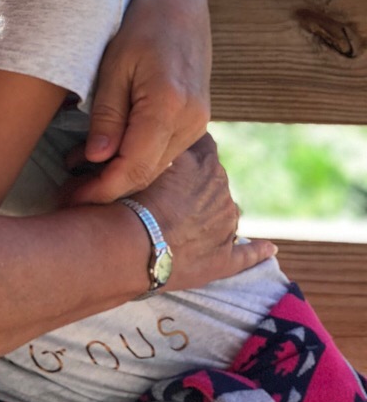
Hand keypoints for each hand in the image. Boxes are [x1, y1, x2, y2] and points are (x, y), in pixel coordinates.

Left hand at [66, 0, 210, 203]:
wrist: (179, 5)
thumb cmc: (138, 28)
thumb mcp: (113, 68)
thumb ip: (107, 116)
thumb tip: (96, 159)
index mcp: (169, 106)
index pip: (134, 166)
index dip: (101, 189)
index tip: (71, 199)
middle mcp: (192, 120)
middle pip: (146, 173)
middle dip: (106, 188)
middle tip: (66, 195)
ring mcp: (199, 122)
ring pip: (156, 166)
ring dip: (118, 175)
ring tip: (75, 176)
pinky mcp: (196, 119)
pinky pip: (164, 151)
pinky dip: (133, 159)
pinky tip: (102, 157)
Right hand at [132, 134, 274, 292]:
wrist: (136, 246)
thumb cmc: (133, 198)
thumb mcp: (145, 161)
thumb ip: (159, 150)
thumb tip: (159, 141)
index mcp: (205, 165)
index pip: (203, 143)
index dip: (189, 144)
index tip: (175, 145)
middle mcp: (222, 193)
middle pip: (214, 177)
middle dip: (197, 178)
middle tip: (172, 183)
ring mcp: (227, 227)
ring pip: (226, 210)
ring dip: (211, 209)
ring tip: (184, 215)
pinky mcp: (225, 260)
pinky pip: (249, 254)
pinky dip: (258, 250)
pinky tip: (269, 248)